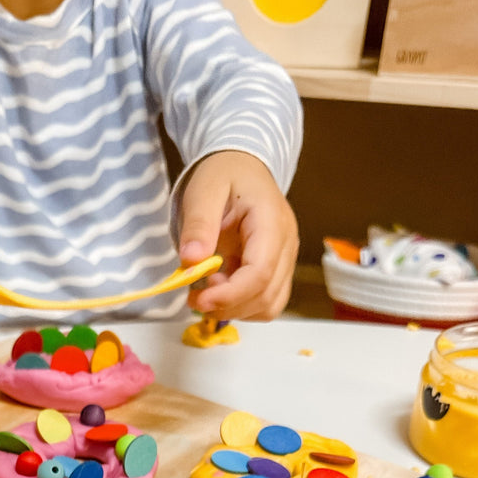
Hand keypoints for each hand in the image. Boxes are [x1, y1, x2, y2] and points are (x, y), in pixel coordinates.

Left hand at [177, 150, 298, 320]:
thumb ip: (198, 226)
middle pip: (265, 295)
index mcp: (271, 222)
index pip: (260, 272)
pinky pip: (265, 303)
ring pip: (268, 306)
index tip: (199, 299)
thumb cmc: (224, 175)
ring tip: (208, 290)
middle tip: (196, 295)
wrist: (241, 167)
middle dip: (227, 305)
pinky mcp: (276, 270)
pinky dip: (241, 307)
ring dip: (234, 309)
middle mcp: (286, 244)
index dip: (230, 295)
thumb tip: (191, 260)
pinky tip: (220, 291)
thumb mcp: (203, 192)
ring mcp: (285, 260)